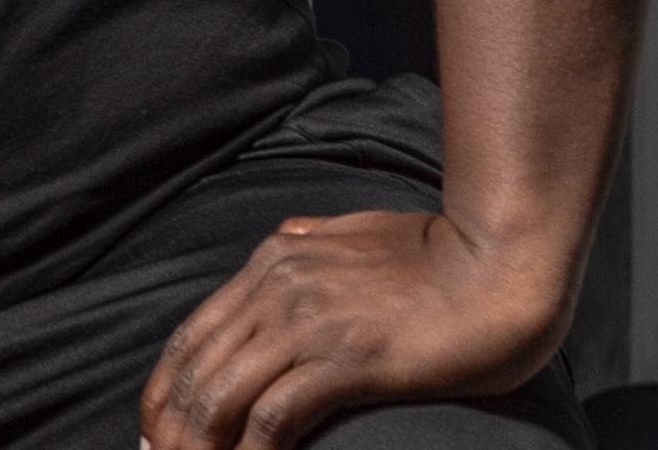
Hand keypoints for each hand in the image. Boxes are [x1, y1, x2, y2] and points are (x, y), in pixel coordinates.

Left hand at [136, 209, 569, 449]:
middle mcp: (278, 287)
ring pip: (222, 399)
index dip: (163, 392)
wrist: (504, 261)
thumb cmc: (442, 252)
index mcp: (274, 261)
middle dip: (171, 432)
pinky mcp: (348, 360)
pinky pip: (276, 418)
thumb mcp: (356, 230)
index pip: (190, 337)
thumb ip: (312, 240)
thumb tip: (288, 242)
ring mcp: (310, 323)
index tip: (154, 432)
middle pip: (195, 374)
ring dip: (201, 449)